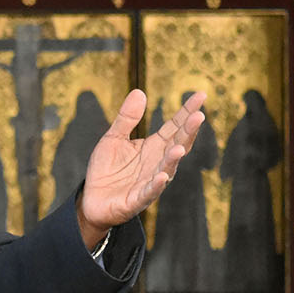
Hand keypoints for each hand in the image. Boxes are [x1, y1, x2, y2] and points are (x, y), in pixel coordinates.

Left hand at [77, 89, 207, 247]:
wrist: (93, 200)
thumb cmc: (106, 170)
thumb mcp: (113, 138)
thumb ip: (127, 118)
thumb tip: (139, 92)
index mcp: (154, 147)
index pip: (175, 126)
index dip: (187, 111)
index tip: (201, 95)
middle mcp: (158, 163)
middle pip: (177, 144)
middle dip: (188, 132)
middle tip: (198, 116)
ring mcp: (151, 181)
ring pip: (167, 168)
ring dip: (173, 159)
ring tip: (179, 147)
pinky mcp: (138, 199)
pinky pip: (150, 192)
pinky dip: (156, 185)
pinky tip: (162, 176)